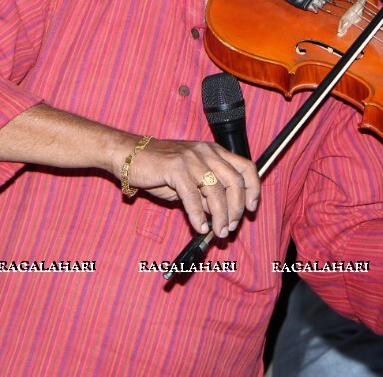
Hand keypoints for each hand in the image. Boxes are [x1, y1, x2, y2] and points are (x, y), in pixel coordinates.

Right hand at [125, 138, 259, 237]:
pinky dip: (198, 215)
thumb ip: (206, 193)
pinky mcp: (176, 168)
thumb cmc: (159, 168)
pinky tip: (199, 227)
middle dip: (237, 209)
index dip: (253, 189)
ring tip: (217, 231)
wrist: (129, 155)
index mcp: (214, 152)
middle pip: (235, 181)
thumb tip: (221, 214)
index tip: (252, 208)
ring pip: (216, 191)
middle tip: (230, 227)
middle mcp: (206, 152)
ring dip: (220, 216)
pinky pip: (193, 196)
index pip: (246, 167)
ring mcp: (191, 159)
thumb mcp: (189, 179)